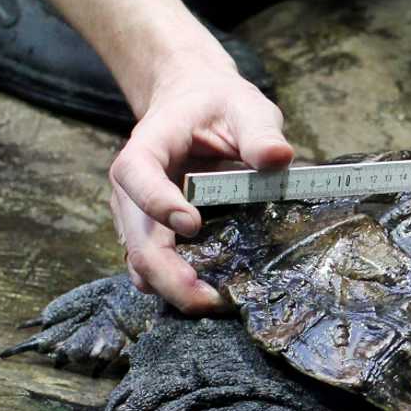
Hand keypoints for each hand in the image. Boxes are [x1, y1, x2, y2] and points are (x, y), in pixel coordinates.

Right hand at [111, 52, 293, 312]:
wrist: (197, 106)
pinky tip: (215, 295)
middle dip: (169, 273)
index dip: (157, 202)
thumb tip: (278, 157)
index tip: (192, 224)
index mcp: (148, 146)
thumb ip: (260, 132)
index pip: (137, 174)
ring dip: (173, 289)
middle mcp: (133, 188)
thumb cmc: (220, 106)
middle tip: (209, 298)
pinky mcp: (155, 236)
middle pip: (136, 237)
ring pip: (141, 263)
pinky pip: (156, 269)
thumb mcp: (246, 107)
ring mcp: (139, 217)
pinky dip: (179, 287)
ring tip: (216, 304)